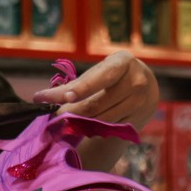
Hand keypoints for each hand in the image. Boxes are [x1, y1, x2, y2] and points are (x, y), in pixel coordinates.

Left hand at [33, 50, 158, 129]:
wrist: (147, 84)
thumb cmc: (114, 75)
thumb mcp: (99, 71)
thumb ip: (75, 84)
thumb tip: (43, 97)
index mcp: (122, 62)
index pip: (100, 78)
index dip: (82, 89)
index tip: (63, 97)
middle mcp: (136, 81)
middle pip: (96, 104)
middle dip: (70, 111)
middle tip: (52, 114)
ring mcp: (140, 102)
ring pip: (100, 119)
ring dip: (79, 122)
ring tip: (64, 119)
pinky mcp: (138, 120)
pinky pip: (109, 129)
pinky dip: (92, 129)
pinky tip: (83, 126)